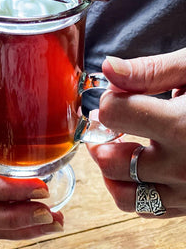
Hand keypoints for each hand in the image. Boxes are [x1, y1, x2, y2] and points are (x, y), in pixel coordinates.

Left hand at [87, 48, 185, 217]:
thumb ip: (152, 71)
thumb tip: (108, 67)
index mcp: (182, 126)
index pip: (113, 114)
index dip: (107, 101)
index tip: (113, 96)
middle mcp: (183, 167)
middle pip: (110, 161)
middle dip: (99, 137)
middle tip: (103, 123)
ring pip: (124, 195)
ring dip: (110, 171)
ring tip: (116, 148)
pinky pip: (148, 208)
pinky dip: (133, 189)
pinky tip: (139, 166)